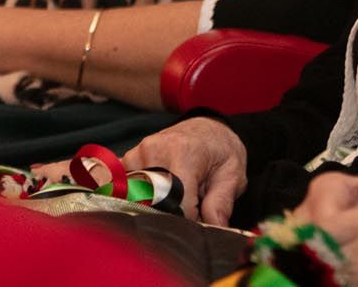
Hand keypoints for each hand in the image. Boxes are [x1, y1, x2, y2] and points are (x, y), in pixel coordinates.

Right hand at [123, 117, 247, 224]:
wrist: (207, 129)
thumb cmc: (220, 151)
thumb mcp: (232, 173)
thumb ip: (221, 202)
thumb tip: (216, 228)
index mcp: (183, 152)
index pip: (176, 202)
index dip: (189, 220)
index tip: (199, 221)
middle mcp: (154, 150)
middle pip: (153, 203)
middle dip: (171, 216)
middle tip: (190, 210)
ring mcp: (138, 154)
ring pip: (137, 199)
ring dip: (155, 207)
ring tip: (174, 197)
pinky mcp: (128, 160)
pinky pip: (125, 188)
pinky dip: (138, 198)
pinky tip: (154, 195)